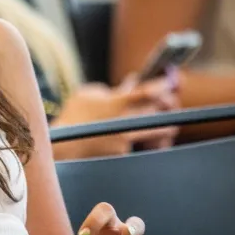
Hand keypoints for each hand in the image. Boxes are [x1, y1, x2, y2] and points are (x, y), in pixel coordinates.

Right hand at [52, 74, 179, 157]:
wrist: (63, 144)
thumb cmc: (73, 116)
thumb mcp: (86, 94)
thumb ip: (108, 88)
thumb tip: (130, 83)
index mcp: (115, 102)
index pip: (146, 91)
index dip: (161, 85)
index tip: (169, 83)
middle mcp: (123, 120)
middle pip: (156, 110)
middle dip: (167, 104)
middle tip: (170, 102)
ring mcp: (124, 138)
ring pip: (155, 130)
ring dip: (166, 127)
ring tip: (171, 127)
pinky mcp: (123, 152)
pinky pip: (140, 144)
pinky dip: (145, 141)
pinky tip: (149, 141)